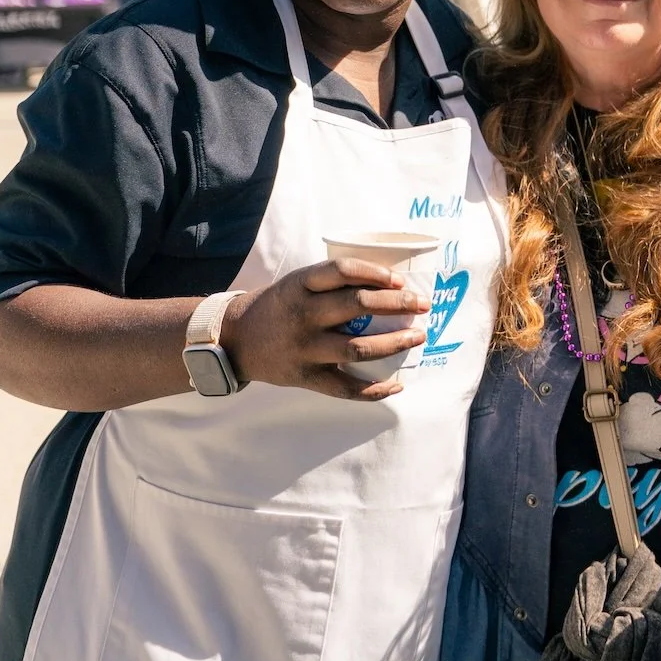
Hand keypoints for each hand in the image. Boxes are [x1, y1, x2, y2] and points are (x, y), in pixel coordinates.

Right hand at [222, 257, 431, 401]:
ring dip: (394, 343)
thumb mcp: (297, 284)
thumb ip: (332, 283)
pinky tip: (397, 384)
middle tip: (423, 305)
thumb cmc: (279, 306)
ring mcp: (305, 348)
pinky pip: (345, 388)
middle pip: (357, 305)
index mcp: (300, 285)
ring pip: (358, 347)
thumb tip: (388, 285)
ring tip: (418, 336)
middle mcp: (303, 314)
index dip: (376, 274)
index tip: (400, 281)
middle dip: (397, 305)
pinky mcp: (305, 377)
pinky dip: (374, 390)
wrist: (237, 339)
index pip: (344, 271)